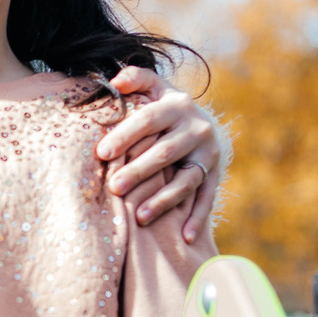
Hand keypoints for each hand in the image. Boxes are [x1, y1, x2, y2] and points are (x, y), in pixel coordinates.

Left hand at [95, 66, 223, 241]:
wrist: (202, 123)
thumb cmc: (163, 108)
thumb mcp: (154, 88)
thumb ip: (135, 78)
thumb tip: (115, 80)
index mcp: (176, 105)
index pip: (147, 120)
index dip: (125, 136)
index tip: (102, 153)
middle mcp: (197, 128)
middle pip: (163, 153)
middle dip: (138, 171)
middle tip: (114, 187)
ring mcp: (208, 154)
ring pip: (186, 180)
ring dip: (164, 200)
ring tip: (141, 217)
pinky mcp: (216, 174)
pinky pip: (207, 198)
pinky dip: (198, 218)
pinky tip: (185, 238)